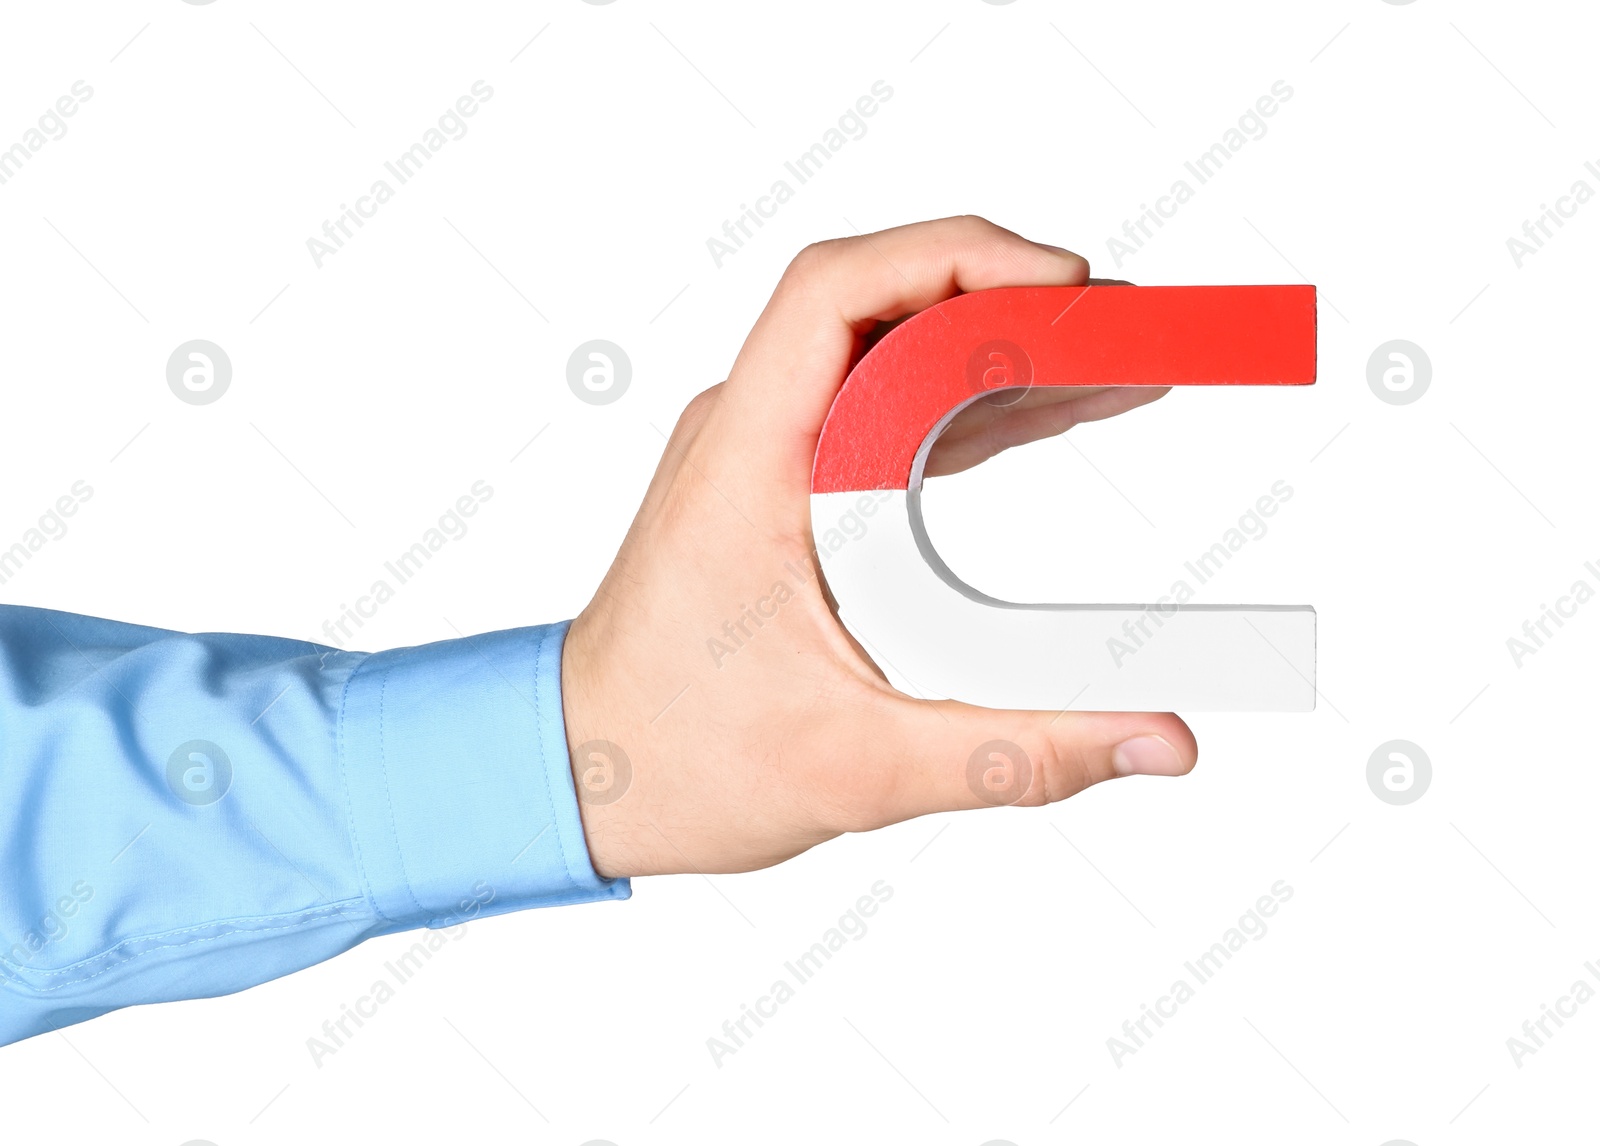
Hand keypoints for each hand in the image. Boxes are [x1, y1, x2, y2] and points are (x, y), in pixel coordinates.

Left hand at [561, 216, 1197, 878]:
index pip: (836, 293)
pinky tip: (1043, 420)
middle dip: (1005, 298)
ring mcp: (761, 456)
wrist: (578, 778)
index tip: (1061, 283)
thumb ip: (1018, 754)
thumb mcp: (861, 767)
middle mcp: (747, 436)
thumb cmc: (676, 761)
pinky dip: (962, 402)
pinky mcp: (781, 487)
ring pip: (886, 353)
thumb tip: (1160, 741)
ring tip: (1112, 365)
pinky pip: (880, 409)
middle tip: (1122, 328)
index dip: (954, 258)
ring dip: (994, 348)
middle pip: (880, 305)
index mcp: (746, 465)